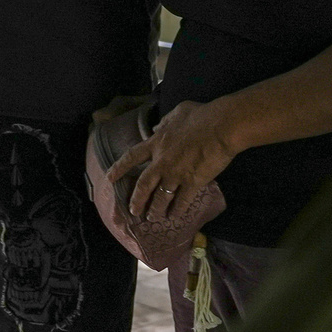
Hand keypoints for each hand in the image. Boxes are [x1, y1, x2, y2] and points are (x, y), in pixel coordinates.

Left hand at [104, 98, 243, 227]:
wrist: (222, 126)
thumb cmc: (202, 115)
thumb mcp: (177, 113)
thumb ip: (164, 123)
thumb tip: (155, 128)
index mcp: (157, 143)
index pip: (132, 157)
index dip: (119, 168)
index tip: (109, 178)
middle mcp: (162, 161)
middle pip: (143, 185)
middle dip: (136, 200)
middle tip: (133, 212)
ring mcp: (176, 173)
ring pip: (161, 197)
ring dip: (155, 209)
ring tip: (152, 218)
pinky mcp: (193, 182)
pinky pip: (182, 201)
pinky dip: (177, 210)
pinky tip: (175, 217)